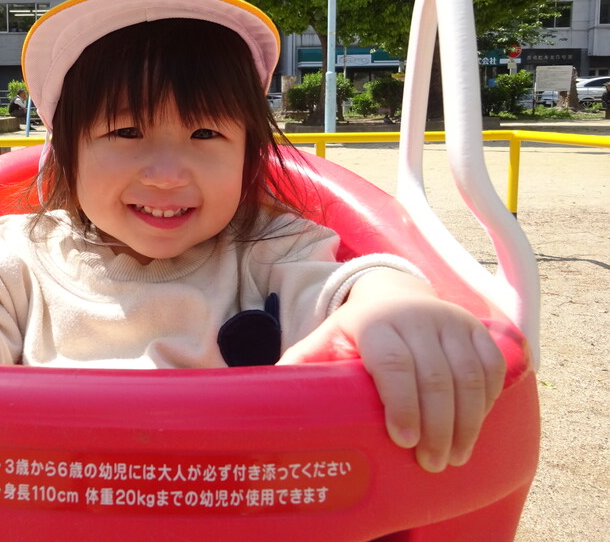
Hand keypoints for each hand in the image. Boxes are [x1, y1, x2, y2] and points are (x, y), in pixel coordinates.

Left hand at [280, 270, 505, 472]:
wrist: (395, 292)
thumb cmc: (355, 331)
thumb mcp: (324, 341)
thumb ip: (301, 367)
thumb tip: (263, 400)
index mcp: (374, 322)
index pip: (393, 364)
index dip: (401, 403)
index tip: (402, 441)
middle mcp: (416, 318)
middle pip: (435, 377)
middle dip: (437, 427)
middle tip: (431, 463)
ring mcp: (451, 321)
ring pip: (469, 376)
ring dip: (467, 422)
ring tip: (454, 456)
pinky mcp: (478, 329)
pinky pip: (492, 368)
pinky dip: (488, 401)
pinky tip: (475, 427)